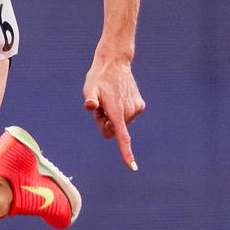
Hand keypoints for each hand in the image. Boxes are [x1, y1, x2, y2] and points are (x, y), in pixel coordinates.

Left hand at [82, 54, 144, 170]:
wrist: (116, 63)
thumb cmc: (99, 78)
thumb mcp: (89, 88)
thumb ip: (90, 99)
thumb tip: (90, 107)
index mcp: (117, 111)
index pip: (122, 136)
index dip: (126, 153)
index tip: (132, 166)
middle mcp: (129, 112)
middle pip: (113, 131)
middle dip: (105, 122)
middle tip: (101, 105)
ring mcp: (137, 109)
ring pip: (120, 124)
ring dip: (112, 116)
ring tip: (109, 98)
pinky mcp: (140, 106)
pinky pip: (127, 118)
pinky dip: (121, 112)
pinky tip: (117, 98)